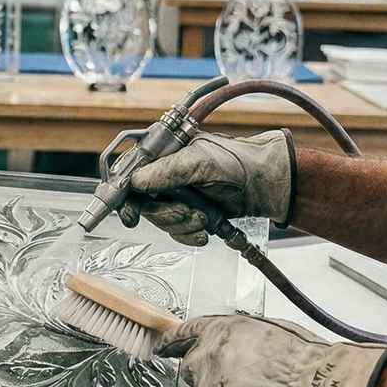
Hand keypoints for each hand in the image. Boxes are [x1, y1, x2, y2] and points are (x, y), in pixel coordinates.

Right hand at [118, 130, 294, 245]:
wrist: (263, 185)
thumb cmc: (237, 161)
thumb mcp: (200, 161)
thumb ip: (167, 170)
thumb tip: (137, 181)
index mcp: (161, 153)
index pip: (128, 173)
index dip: (124, 195)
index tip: (130, 212)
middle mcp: (163, 174)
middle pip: (141, 202)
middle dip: (164, 213)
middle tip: (185, 212)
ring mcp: (174, 195)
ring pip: (158, 219)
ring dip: (180, 224)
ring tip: (202, 217)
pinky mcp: (185, 212)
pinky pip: (174, 230)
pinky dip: (188, 234)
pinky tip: (203, 229)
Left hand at [157, 314, 386, 386]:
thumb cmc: (302, 359)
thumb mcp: (269, 329)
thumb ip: (241, 339)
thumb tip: (239, 348)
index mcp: (218, 332)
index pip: (183, 335)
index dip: (172, 343)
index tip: (162, 348)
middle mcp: (204, 360)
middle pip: (192, 371)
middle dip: (210, 378)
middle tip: (241, 385)